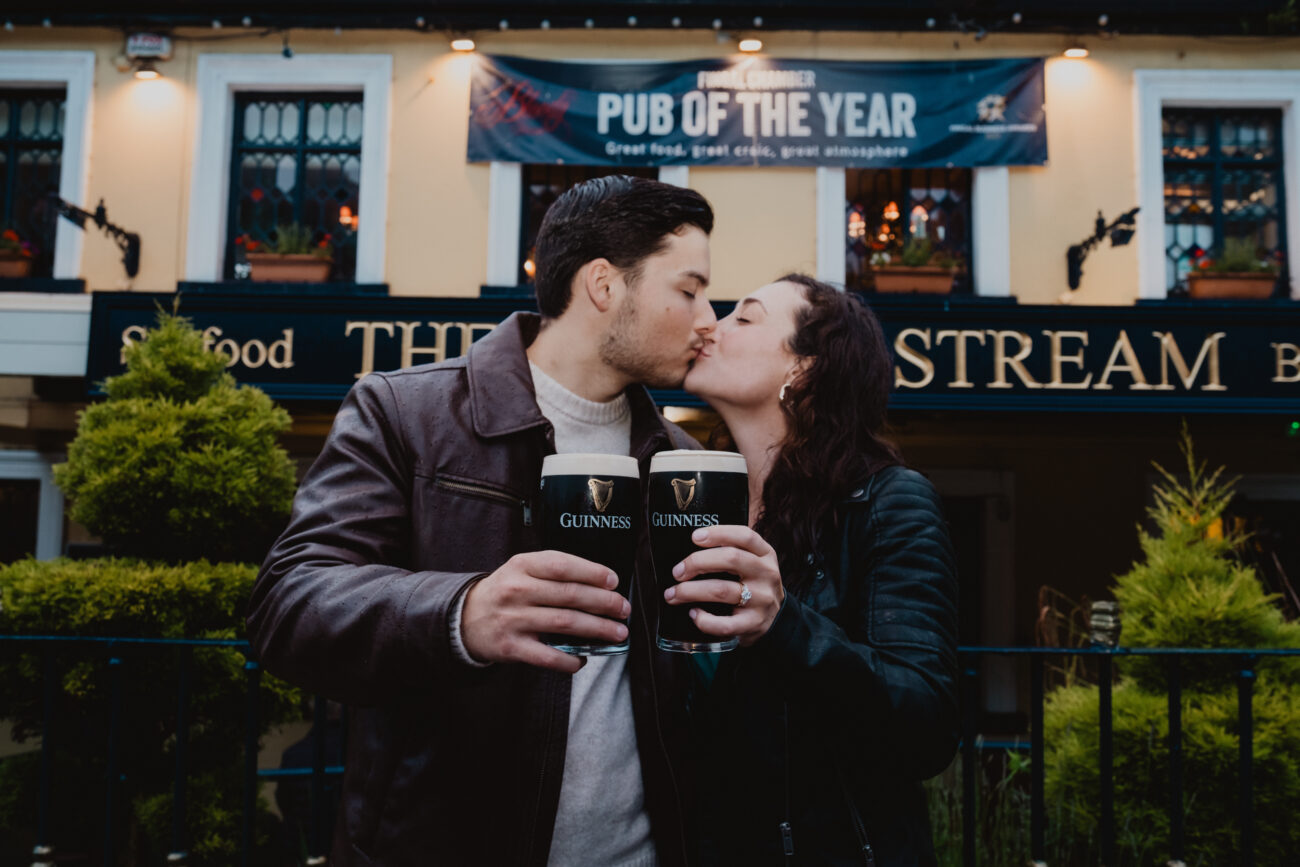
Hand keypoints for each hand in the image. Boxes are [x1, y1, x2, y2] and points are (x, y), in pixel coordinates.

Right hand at [461, 551, 629, 672]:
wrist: (465, 618)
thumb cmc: (505, 592)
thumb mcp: (522, 570)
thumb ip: (553, 572)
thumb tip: (600, 584)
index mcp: (522, 565)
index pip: (562, 565)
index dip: (592, 572)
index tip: (614, 581)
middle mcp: (517, 590)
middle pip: (569, 595)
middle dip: (604, 602)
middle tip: (623, 608)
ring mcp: (513, 620)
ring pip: (565, 623)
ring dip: (597, 628)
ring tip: (618, 632)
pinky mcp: (511, 647)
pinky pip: (548, 656)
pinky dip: (571, 659)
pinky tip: (584, 658)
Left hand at [663, 525, 783, 646]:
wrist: (776, 619)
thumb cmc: (754, 585)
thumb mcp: (753, 563)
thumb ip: (732, 551)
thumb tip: (689, 548)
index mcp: (765, 554)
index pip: (745, 536)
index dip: (718, 533)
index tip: (695, 537)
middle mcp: (766, 574)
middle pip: (730, 559)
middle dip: (697, 562)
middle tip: (677, 571)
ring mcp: (762, 600)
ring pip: (722, 590)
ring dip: (690, 591)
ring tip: (673, 594)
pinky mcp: (754, 624)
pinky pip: (725, 624)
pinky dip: (704, 620)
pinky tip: (694, 614)